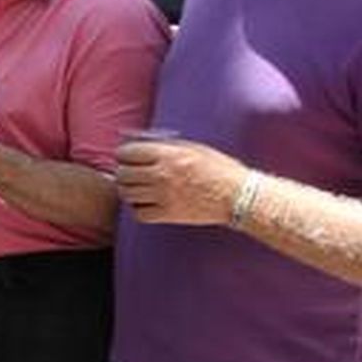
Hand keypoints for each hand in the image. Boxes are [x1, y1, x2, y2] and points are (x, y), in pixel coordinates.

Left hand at [116, 139, 247, 225]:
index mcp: (167, 155)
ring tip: (137, 189)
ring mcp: (163, 196)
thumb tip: (143, 146)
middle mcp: (162, 175)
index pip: (127, 153)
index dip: (124, 155)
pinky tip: (146, 204)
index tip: (127, 158)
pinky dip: (138, 209)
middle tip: (130, 174)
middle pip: (123, 174)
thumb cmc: (219, 169)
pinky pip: (139, 214)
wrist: (238, 196)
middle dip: (124, 173)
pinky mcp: (169, 215)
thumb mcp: (193, 148)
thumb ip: (166, 147)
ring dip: (128, 191)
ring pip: (127, 194)